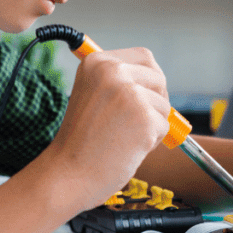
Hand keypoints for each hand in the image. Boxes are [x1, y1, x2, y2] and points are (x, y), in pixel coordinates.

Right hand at [43, 47, 169, 211]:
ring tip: (123, 138)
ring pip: (164, 105)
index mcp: (97, 62)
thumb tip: (159, 82)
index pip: (144, 57)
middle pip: (158, 78)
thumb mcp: (92, 96)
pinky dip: (152, 141)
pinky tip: (127, 148)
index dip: (148, 80)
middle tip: (134, 123)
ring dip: (151, 125)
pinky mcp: (144, 117)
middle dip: (155, 101)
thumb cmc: (81, 141)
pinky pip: (165, 127)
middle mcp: (113, 71)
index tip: (140, 98)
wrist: (67, 174)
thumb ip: (120, 83)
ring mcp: (129, 93)